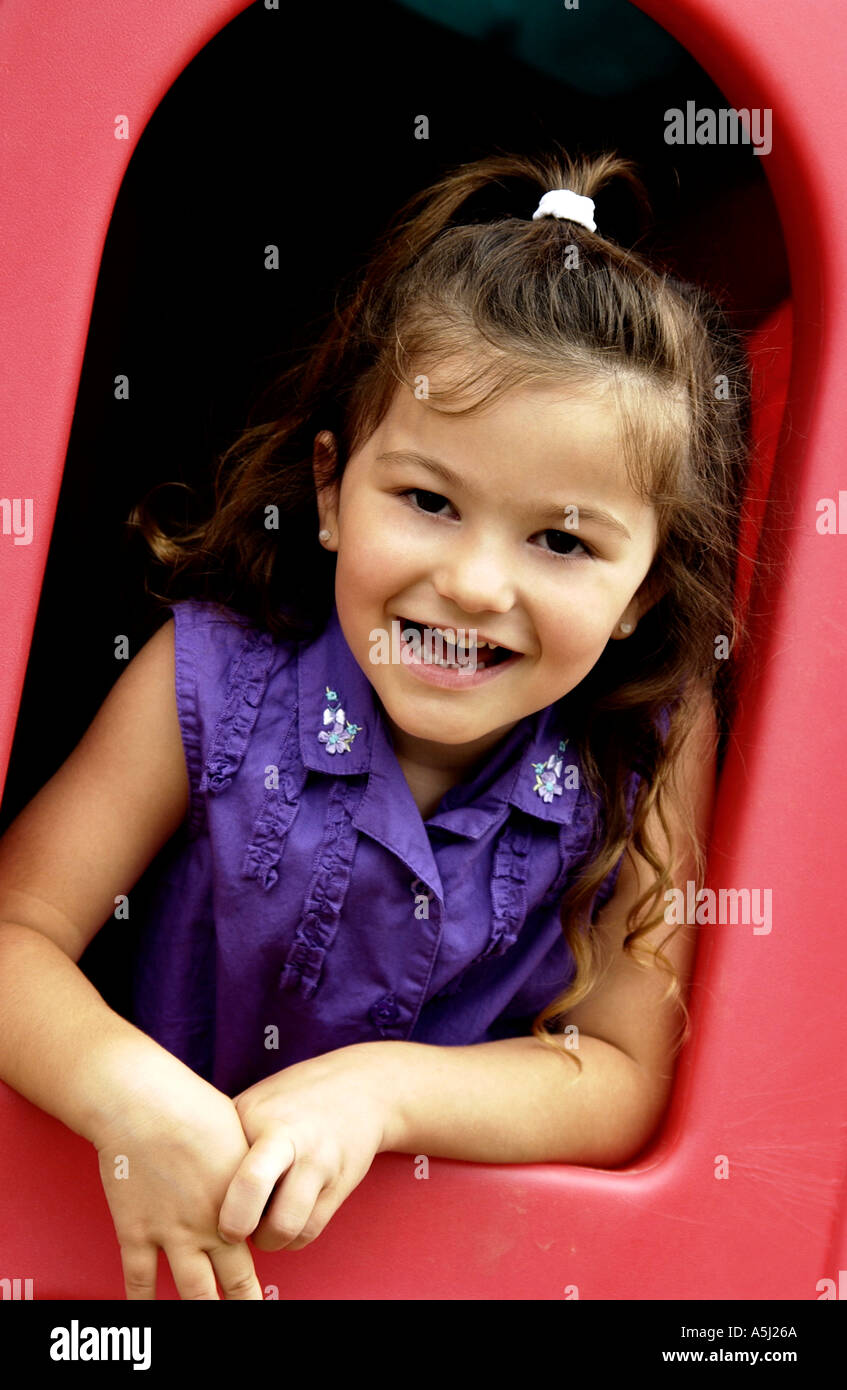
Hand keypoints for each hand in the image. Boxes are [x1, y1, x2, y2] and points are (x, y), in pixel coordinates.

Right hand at [93, 1065, 263, 1300]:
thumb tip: (261, 1186)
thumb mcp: (239, 1138)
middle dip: (244, 1303)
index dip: (267, 1271)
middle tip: (250, 1313)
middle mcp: (210, 1226)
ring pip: (194, 1292)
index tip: (268, 1293)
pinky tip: (146, 1316)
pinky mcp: (136, 1232)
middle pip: (235, 1282)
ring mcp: (172, 1234)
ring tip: (210, 1323)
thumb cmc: (195, 1109)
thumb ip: (249, 1173)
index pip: (262, 1249)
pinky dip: (143, 1303)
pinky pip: (140, 1280)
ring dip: (204, 1310)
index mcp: (242, 1202)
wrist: (144, 1105)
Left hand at [218, 1044, 395, 1251]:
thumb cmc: (294, 1099)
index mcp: (260, 1115)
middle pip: (253, 1186)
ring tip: (259, 1226)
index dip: (207, 1191)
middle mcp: (290, 1138)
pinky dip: (290, 1239)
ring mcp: (319, 1163)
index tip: (201, 1207)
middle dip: (235, 1223)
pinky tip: (283, 1222)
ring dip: (265, 1239)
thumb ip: (224, 1138)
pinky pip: (308, 1232)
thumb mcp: (255, 1103)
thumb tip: (184, 1181)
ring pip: (284, 1226)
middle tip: (230, 1230)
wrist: (362, 1087)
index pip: (221, 1158)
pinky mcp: (340, 1187)